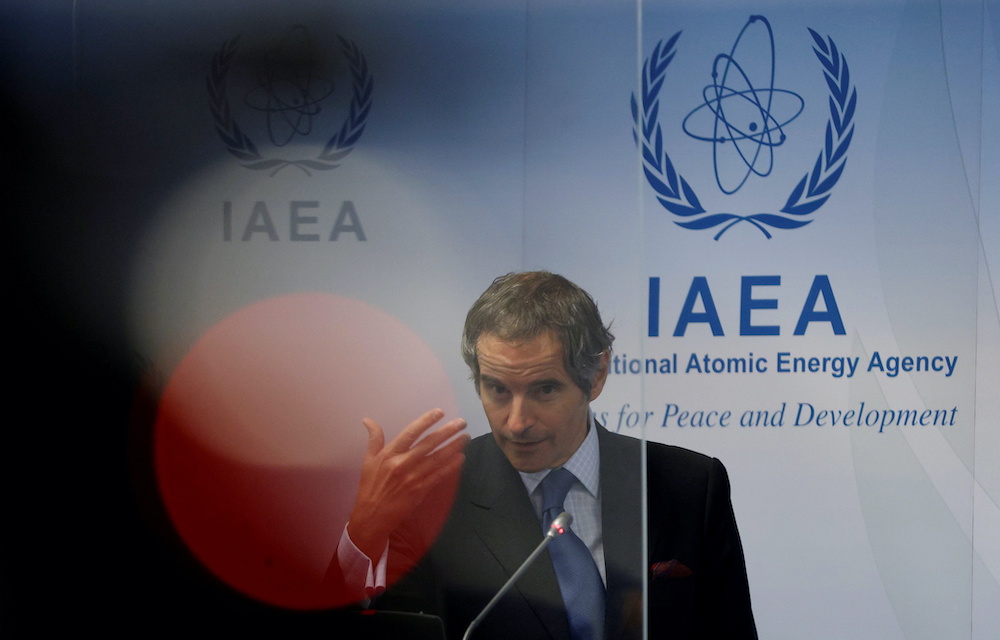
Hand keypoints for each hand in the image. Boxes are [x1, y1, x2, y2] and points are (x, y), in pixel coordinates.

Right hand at [347, 408, 468, 559]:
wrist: (372, 516)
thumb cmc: (369, 487)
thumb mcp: (368, 461)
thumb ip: (374, 439)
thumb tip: (368, 420)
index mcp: (390, 454)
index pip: (411, 432)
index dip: (426, 421)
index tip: (439, 412)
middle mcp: (403, 463)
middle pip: (429, 443)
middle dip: (447, 431)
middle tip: (462, 422)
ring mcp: (413, 477)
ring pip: (437, 458)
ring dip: (453, 446)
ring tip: (466, 437)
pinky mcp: (420, 490)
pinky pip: (439, 476)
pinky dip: (451, 466)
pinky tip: (461, 458)